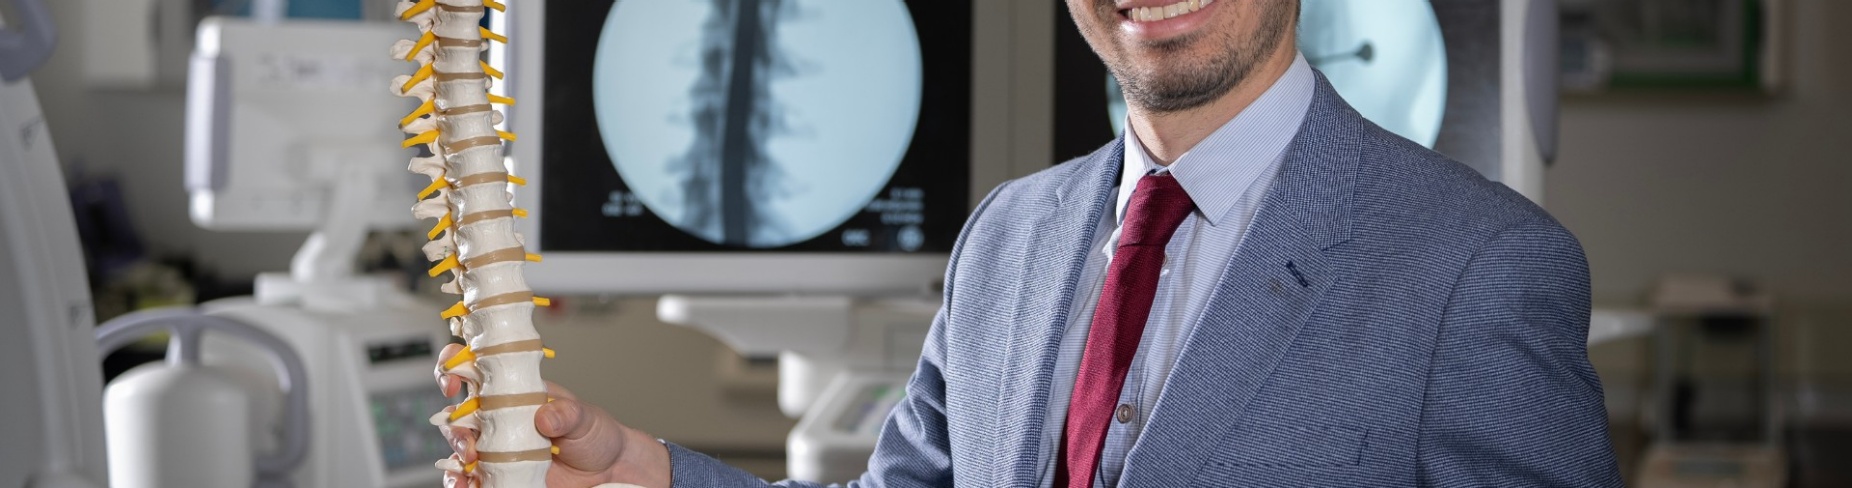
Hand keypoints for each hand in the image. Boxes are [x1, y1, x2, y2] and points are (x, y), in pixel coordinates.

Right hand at [436, 344, 672, 486]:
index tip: (455, 381)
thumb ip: (567, 414)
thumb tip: (545, 416)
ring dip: (456, 456)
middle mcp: (496, 418)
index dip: (454, 368)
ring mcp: (494, 447)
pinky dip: (462, 482)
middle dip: (454, 426)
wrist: (607, 469)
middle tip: (470, 442)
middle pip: (457, 414)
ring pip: (458, 448)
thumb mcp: (585, 417)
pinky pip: (469, 479)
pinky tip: (468, 485)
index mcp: (512, 391)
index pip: (474, 370)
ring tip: (471, 464)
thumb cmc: (593, 433)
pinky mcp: (497, 474)